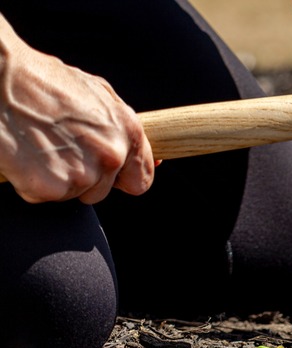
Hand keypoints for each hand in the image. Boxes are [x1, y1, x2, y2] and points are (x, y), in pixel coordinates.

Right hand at [0, 25, 154, 203]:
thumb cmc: (41, 81)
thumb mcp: (95, 93)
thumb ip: (119, 127)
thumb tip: (134, 150)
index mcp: (128, 131)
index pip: (141, 180)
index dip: (122, 179)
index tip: (110, 176)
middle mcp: (111, 155)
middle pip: (102, 190)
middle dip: (83, 176)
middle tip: (58, 147)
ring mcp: (83, 174)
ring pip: (74, 194)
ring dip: (57, 178)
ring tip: (40, 145)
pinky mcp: (51, 187)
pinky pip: (44, 196)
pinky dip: (31, 182)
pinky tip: (24, 154)